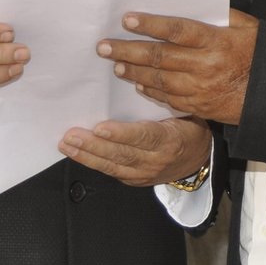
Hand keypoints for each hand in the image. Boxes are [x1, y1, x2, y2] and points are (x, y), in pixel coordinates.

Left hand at [59, 116, 211, 186]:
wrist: (199, 159)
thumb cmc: (189, 128)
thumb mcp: (183, 113)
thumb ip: (160, 104)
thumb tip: (134, 84)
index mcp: (170, 140)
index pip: (143, 136)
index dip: (121, 134)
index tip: (100, 127)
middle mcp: (155, 160)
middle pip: (121, 154)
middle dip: (93, 145)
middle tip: (71, 135)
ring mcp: (144, 174)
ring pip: (112, 166)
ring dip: (86, 156)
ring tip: (67, 144)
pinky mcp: (134, 181)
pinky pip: (111, 172)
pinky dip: (93, 163)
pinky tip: (77, 154)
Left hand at [98, 9, 259, 124]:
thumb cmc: (260, 57)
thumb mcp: (248, 27)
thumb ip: (222, 15)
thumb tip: (197, 3)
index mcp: (216, 41)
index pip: (177, 30)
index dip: (151, 25)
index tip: (128, 19)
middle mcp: (204, 65)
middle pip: (159, 57)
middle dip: (128, 51)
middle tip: (104, 47)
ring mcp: (199, 88)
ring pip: (158, 80)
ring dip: (133, 73)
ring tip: (114, 65)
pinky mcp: (198, 106)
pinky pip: (168, 99)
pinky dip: (150, 91)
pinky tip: (137, 85)